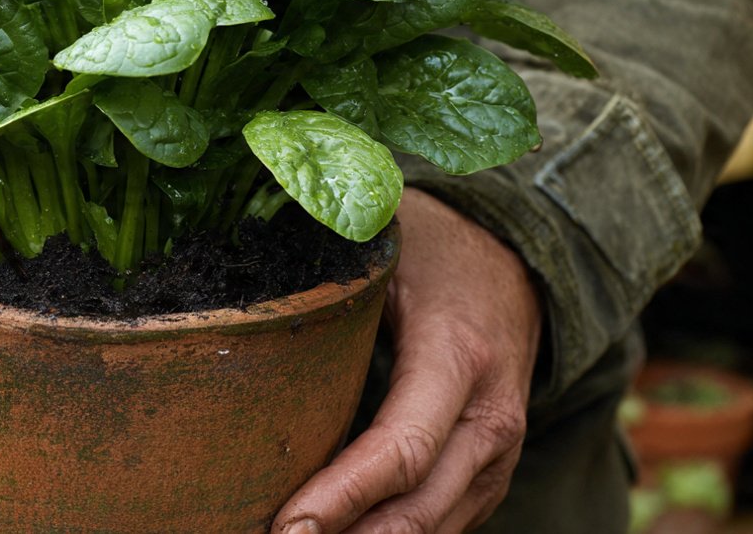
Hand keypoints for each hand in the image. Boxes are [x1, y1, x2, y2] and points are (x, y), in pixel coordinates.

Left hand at [271, 188, 541, 532]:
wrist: (513, 264)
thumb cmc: (433, 250)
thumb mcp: (383, 247)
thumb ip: (325, 278)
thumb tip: (239, 302)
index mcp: (458, 357)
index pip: (402, 449)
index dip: (341, 496)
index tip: (285, 524)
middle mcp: (490, 419)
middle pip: (416, 510)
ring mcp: (496, 457)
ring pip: (430, 530)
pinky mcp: (487, 476)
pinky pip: (437, 526)